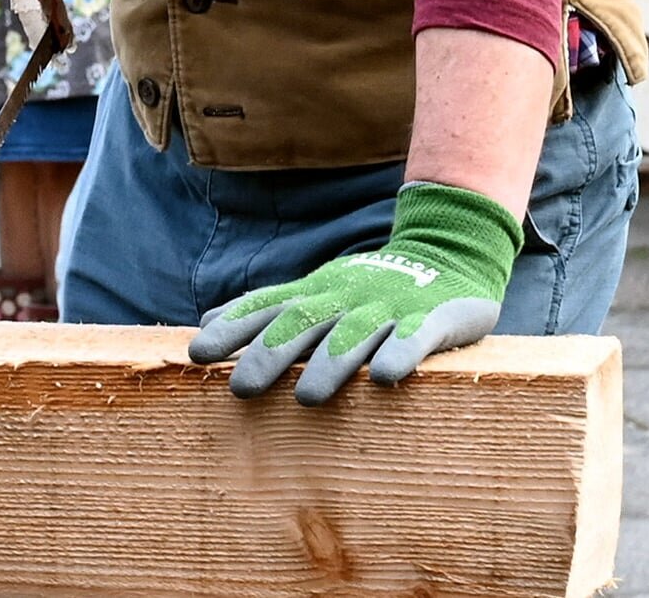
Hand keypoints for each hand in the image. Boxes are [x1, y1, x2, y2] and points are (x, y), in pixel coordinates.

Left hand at [188, 183, 523, 404]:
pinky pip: (417, 335)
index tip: (198, 354)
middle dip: (270, 355)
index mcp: (315, 293)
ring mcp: (389, 306)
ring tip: (306, 398)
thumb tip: (207, 321)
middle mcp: (346, 298)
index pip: (266, 308)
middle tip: (241, 388)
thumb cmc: (368, 287)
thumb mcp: (315, 292)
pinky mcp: (433, 317)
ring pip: (355, 334)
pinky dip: (401, 354)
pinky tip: (385, 378)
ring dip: (329, 364)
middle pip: (303, 323)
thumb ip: (266, 309)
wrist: (450, 251)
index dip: (232, 330)